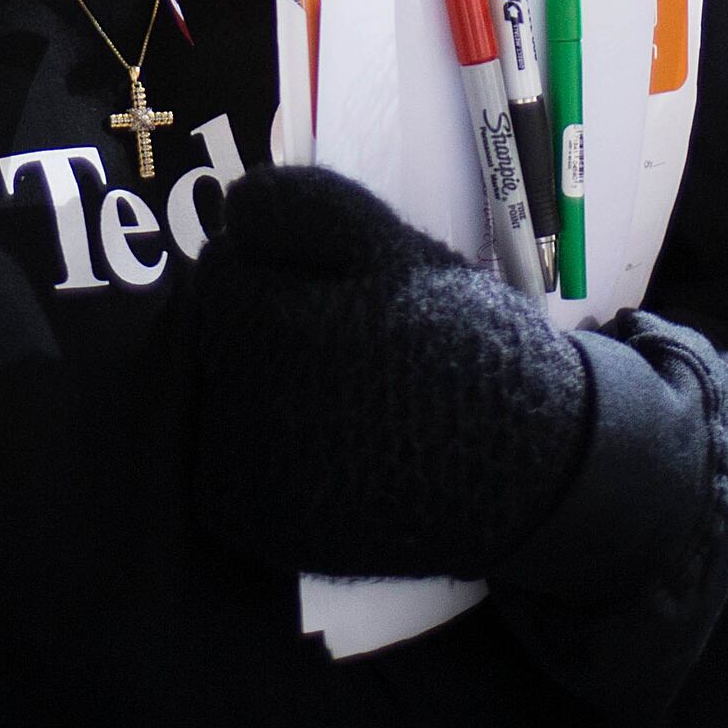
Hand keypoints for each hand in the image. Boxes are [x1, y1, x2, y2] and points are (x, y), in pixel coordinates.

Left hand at [184, 166, 589, 579]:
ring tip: (330, 393)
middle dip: (254, 323)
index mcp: (293, 330)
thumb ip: (314, 213)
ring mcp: (256, 477)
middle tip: (332, 340)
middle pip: (208, 334)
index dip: (269, 264)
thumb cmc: (462, 346)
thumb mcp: (403, 255)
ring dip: (247, 384)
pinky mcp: (260, 525)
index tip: (322, 285)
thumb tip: (237, 202)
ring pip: (209, 395)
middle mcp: (261, 409)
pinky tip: (315, 440)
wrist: (519, 469)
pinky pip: (220, 465)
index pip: (222, 271)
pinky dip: (251, 449)